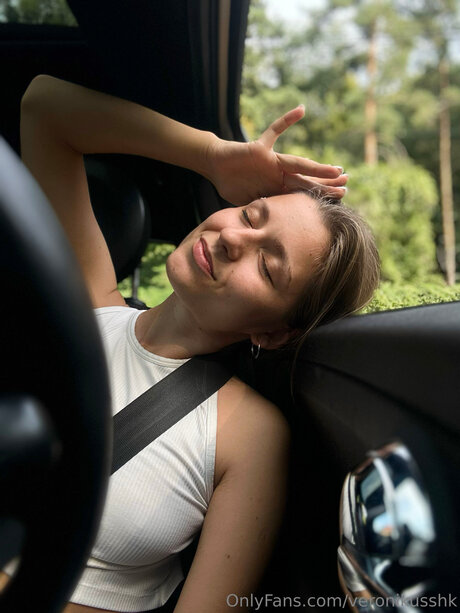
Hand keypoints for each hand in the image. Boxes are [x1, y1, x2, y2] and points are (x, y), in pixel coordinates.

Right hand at [205, 105, 347, 204]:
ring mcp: (271, 160)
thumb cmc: (232, 183)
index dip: (318, 196)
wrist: (216, 164)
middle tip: (346, 186)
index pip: (301, 192)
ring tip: (336, 170)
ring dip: (317, 168)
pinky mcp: (259, 148)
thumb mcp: (248, 200)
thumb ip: (262, 206)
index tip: (338, 199)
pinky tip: (301, 109)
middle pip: (306, 180)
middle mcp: (278, 173)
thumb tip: (273, 223)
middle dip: (325, 185)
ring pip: (298, 164)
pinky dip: (286, 120)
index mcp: (276, 186)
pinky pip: (274, 130)